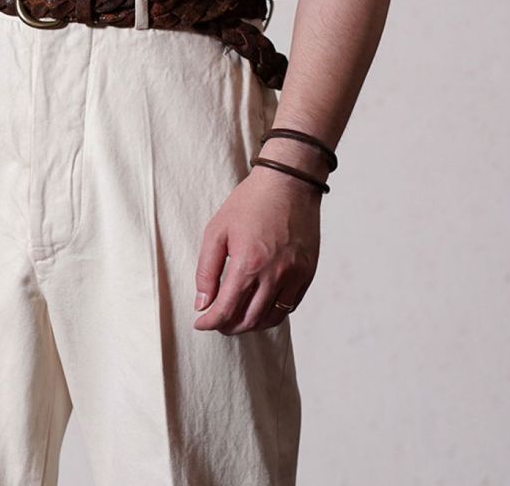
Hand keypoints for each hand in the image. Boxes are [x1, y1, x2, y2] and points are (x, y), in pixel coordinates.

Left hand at [193, 164, 321, 334]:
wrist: (288, 182)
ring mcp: (295, 275)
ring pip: (271, 318)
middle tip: (217, 321)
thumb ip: (206, 270)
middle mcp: (274, 274)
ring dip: (251, 324)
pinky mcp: (308, 272)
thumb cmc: (250, 202)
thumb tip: (202, 303)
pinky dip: (272, 313)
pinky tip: (260, 306)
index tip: (201, 323)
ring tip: (237, 318)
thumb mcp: (217, 230)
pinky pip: (290, 306)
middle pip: (249, 320)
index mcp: (248, 264)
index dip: (210, 322)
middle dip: (228, 326)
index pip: (226, 310)